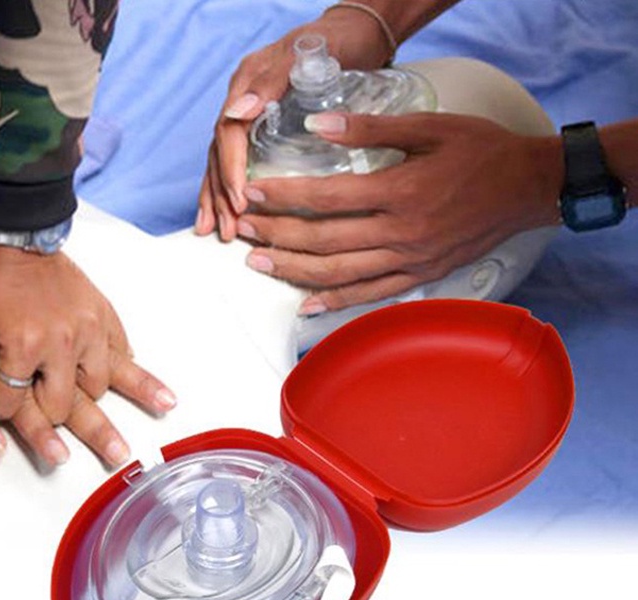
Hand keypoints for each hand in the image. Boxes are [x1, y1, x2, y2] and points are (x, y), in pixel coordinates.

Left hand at [0, 237, 175, 466]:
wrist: (13, 238)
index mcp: (24, 346)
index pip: (12, 404)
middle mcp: (63, 341)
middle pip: (63, 405)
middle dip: (53, 416)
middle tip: (73, 430)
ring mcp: (88, 328)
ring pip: (98, 386)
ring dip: (91, 399)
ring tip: (121, 435)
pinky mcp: (103, 316)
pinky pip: (122, 353)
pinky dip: (130, 373)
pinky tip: (153, 392)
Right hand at [195, 8, 392, 240]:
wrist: (356, 33)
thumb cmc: (338, 42)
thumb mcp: (307, 55)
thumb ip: (270, 82)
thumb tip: (236, 113)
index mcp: (248, 83)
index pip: (229, 133)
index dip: (231, 169)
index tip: (240, 199)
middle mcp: (243, 101)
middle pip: (220, 153)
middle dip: (221, 194)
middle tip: (227, 228)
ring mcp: (249, 115)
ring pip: (223, 161)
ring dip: (218, 199)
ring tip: (219, 231)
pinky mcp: (260, 128)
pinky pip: (238, 162)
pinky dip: (229, 189)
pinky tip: (227, 214)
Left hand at [237, 112, 562, 312]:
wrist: (528, 189)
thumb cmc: (481, 154)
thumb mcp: (428, 127)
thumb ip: (371, 127)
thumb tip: (320, 126)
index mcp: (400, 191)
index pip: (327, 198)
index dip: (284, 197)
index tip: (254, 195)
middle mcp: (400, 232)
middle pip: (324, 239)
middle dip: (277, 235)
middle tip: (242, 231)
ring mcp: (409, 260)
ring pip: (339, 272)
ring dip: (293, 269)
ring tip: (258, 263)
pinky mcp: (418, 276)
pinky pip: (369, 295)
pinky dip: (335, 302)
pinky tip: (305, 303)